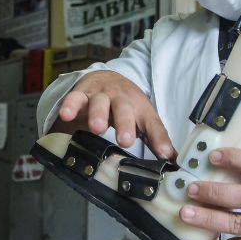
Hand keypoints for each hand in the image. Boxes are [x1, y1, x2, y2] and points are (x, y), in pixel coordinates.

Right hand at [52, 70, 174, 158]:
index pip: (153, 124)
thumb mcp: (144, 120)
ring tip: (97, 128)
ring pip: (100, 102)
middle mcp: (121, 99)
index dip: (159, 139)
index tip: (164, 154)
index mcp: (140, 109)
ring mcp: (101, 95)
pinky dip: (70, 105)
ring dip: (98, 114)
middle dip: (125, 124)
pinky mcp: (81, 93)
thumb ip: (156, 140)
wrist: (107, 78)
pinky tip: (66, 114)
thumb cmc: (127, 105)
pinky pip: (75, 98)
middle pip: (124, 110)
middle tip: (125, 140)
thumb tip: (174, 162)